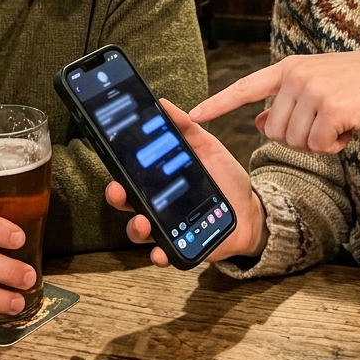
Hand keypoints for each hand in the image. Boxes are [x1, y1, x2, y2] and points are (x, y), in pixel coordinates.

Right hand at [104, 99, 266, 266]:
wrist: (249, 210)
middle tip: (118, 190)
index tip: (110, 154)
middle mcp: (156, 202)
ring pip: (138, 229)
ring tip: (143, 222)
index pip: (130, 171)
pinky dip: (158, 255)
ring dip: (135, 227)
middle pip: (126, 200)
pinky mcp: (179, 247)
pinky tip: (160, 252)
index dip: (117, 165)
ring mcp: (165, 226)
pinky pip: (162, 253)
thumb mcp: (207, 148)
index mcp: (159, 178)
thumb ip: (187, 128)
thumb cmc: (224, 178)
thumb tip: (163, 104)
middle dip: (117, 196)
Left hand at [190, 52, 359, 154]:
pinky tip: (351, 127)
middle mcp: (296, 75)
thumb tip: (257, 121)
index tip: (190, 114)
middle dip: (300, 137)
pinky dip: (335, 145)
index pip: (244, 87)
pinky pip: (318, 146)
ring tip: (341, 120)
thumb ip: (286, 102)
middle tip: (327, 121)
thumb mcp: (318, 88)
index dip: (216, 103)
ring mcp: (313, 89)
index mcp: (289, 68)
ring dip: (319, 142)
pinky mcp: (332, 106)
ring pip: (295, 142)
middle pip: (274, 132)